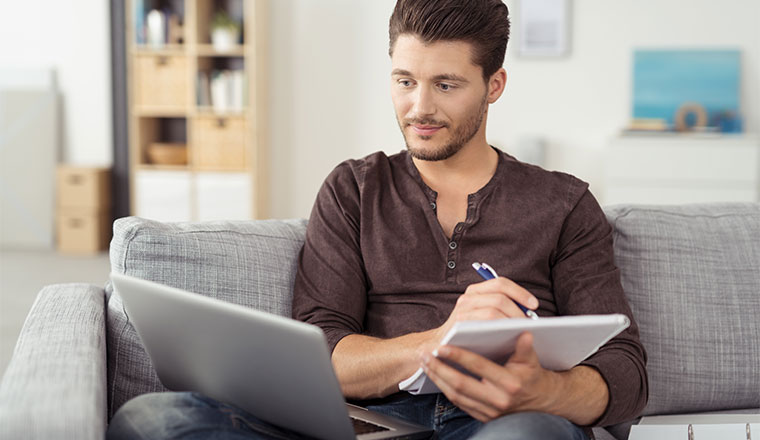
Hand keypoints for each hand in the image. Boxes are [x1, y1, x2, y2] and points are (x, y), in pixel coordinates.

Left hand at [421, 332, 553, 421]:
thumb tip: (525, 332)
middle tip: (425, 354)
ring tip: (425, 363)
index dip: (458, 356)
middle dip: (439, 368)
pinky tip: (436, 375)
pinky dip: (444, 389)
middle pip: (460, 384)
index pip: (478, 367)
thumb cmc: (532, 376)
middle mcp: (498, 400)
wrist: (540, 402)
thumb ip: (525, 347)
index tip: (441, 346)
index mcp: (510, 383)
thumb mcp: (532, 360)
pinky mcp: (483, 417)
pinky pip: (458, 403)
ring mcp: (489, 411)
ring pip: (456, 396)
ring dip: (437, 378)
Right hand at [430, 277, 538, 346]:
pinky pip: (483, 326)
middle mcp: (467, 298)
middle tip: (529, 325)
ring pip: (493, 312)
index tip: (534, 305)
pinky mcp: (458, 327)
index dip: (520, 292)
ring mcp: (461, 312)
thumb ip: (501, 307)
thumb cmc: (471, 332)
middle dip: (518, 311)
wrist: (441, 346)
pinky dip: (498, 331)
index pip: (500, 283)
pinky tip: (508, 339)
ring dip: (510, 322)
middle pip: (499, 298)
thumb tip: (530, 311)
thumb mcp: (484, 314)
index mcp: (475, 291)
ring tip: (521, 332)